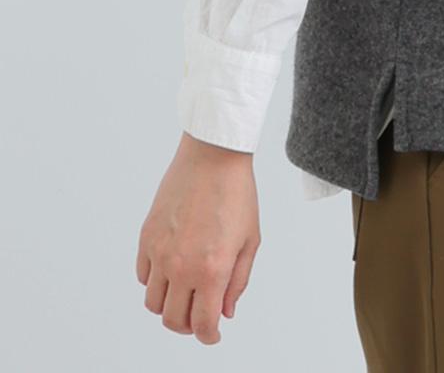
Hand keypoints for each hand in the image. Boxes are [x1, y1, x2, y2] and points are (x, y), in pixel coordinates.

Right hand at [136, 132, 260, 345]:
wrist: (213, 157)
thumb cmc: (237, 194)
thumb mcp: (250, 240)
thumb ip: (237, 281)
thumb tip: (224, 313)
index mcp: (211, 270)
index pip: (201, 324)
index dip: (208, 337)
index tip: (212, 335)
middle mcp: (181, 266)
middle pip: (173, 320)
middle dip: (188, 325)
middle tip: (200, 316)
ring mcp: (159, 253)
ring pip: (153, 303)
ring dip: (168, 306)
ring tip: (184, 294)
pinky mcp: (146, 238)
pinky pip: (142, 276)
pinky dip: (154, 282)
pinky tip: (171, 271)